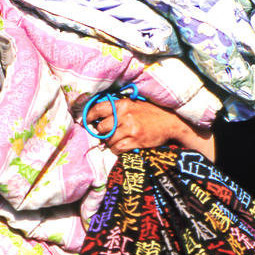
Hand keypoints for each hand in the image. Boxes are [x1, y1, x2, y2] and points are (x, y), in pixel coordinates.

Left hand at [86, 98, 214, 160]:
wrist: (170, 123)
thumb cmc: (150, 114)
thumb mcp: (134, 105)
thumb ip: (117, 109)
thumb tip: (98, 116)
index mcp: (123, 104)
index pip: (98, 109)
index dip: (89, 116)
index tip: (85, 121)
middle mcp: (125, 115)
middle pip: (101, 128)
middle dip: (102, 133)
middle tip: (107, 134)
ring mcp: (130, 129)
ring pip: (109, 140)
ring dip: (111, 143)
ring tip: (118, 140)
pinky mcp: (135, 140)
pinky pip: (117, 148)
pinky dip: (117, 150)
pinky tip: (122, 147)